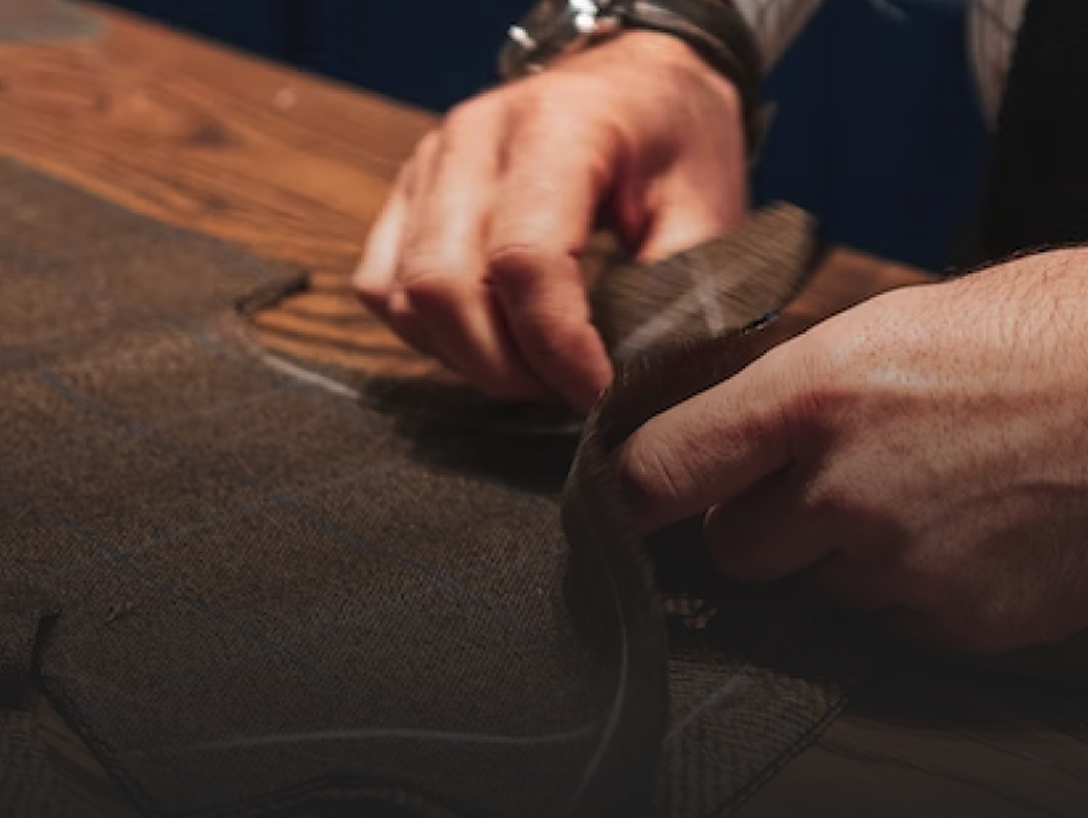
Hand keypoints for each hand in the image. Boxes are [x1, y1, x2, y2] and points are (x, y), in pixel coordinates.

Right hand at [353, 32, 748, 412]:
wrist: (635, 84)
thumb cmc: (674, 143)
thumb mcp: (707, 206)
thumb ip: (678, 289)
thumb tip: (640, 379)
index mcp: (559, 127)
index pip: (526, 260)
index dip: (559, 349)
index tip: (600, 393)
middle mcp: (475, 137)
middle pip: (446, 286)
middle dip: (506, 368)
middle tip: (566, 390)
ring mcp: (429, 163)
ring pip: (405, 295)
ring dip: (467, 357)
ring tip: (534, 369)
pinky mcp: (406, 194)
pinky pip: (381, 288)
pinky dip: (427, 335)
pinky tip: (487, 341)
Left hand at [617, 249, 1087, 653]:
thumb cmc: (1039, 336)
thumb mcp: (892, 328)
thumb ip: (794, 396)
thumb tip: (730, 441)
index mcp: (811, 396)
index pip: (662, 471)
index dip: (626, 495)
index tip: (612, 508)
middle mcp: (842, 490)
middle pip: (730, 548)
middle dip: (758, 524)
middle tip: (818, 484)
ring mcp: (900, 567)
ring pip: (812, 587)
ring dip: (838, 556)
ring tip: (920, 496)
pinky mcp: (956, 623)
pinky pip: (886, 619)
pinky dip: (905, 589)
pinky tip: (963, 534)